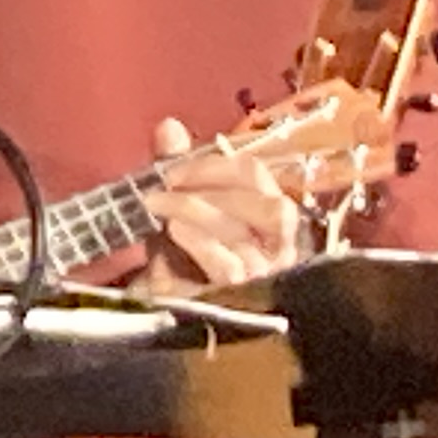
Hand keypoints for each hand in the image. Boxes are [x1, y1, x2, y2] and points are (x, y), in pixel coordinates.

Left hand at [136, 115, 306, 289]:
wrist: (159, 311)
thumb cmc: (177, 257)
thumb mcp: (175, 207)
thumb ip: (175, 166)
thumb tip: (169, 126)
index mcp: (268, 216)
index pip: (257, 176)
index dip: (214, 166)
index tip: (171, 170)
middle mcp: (278, 247)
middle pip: (267, 204)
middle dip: (212, 188)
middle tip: (165, 188)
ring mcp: (265, 277)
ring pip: (246, 233)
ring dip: (197, 210)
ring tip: (160, 209)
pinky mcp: (241, 301)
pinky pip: (229, 266)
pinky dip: (199, 241)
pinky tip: (174, 232)